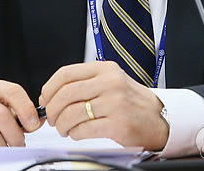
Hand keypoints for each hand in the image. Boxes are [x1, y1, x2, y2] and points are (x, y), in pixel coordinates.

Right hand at [0, 78, 42, 146]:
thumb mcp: (3, 105)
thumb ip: (22, 112)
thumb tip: (39, 121)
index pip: (13, 91)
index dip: (26, 109)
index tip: (33, 124)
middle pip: (1, 115)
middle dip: (15, 134)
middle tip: (20, 144)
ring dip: (2, 146)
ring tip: (6, 149)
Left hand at [39, 61, 168, 150]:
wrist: (158, 117)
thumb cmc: (130, 100)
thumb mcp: (110, 80)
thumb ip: (85, 83)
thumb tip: (52, 94)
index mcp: (104, 68)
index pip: (66, 73)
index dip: (49, 88)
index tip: (45, 99)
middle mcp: (109, 82)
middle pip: (66, 94)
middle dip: (52, 109)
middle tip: (52, 118)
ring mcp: (114, 102)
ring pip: (72, 113)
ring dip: (62, 125)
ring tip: (64, 128)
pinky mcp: (118, 124)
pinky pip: (84, 130)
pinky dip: (75, 134)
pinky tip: (77, 133)